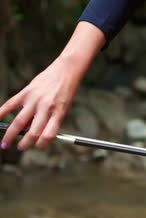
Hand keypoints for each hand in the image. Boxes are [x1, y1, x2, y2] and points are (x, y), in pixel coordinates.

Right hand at [0, 21, 104, 150]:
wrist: (67, 70)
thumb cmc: (67, 90)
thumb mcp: (64, 107)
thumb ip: (51, 119)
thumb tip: (35, 131)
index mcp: (59, 113)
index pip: (48, 136)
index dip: (42, 144)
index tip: (38, 146)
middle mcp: (46, 108)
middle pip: (32, 132)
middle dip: (24, 144)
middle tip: (20, 148)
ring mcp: (35, 100)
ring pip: (19, 122)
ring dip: (10, 135)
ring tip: (6, 143)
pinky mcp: (26, 92)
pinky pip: (10, 105)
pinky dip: (1, 113)